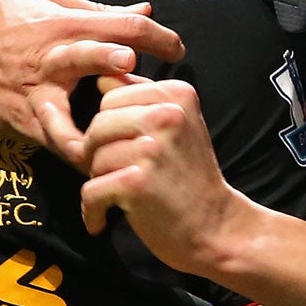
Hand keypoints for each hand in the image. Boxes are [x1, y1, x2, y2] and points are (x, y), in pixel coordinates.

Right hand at [0, 0, 183, 143]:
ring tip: (130, 145)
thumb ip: (98, 11)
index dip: (161, 38)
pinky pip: (57, 146)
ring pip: (76, 120)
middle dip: (141, 75)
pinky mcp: (24, 124)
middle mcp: (53, 58)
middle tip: (165, 94)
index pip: (126, 26)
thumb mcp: (48, 4)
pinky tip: (102, 163)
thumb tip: (146, 11)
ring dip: (105, 132)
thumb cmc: (1, 24)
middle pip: (106, 60)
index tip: (178, 52)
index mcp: (64, 24)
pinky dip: (80, 156)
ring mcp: (37, 96)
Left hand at [77, 79, 246, 273]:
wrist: (215, 228)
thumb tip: (101, 78)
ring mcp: (152, 148)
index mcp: (176, 94)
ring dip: (100, 182)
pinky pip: (90, 190)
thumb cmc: (188, 177)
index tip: (129, 150)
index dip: (110, 128)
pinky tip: (104, 220)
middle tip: (122, 175)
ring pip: (91, 157)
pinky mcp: (137, 182)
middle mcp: (167, 115)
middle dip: (99, 153)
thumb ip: (140, 100)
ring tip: (124, 195)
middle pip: (97, 124)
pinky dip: (92, 211)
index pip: (110, 96)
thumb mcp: (175, 126)